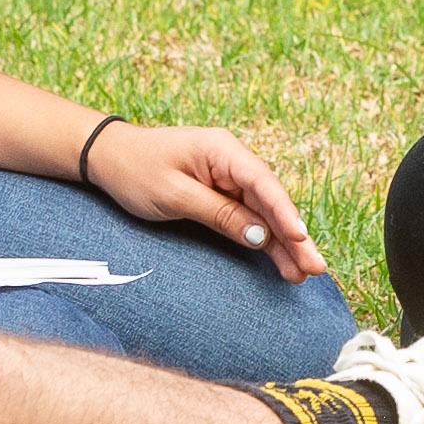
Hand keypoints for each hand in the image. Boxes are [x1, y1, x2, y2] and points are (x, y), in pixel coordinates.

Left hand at [90, 123, 323, 281]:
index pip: (263, 183)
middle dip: (294, 236)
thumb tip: (261, 236)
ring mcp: (228, 177)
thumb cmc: (136, 171)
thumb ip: (219, 214)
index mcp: (222, 150)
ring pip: (264, 213)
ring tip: (302, 274)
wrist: (108, 158)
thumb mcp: (175, 195)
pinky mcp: (222, 193)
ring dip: (283, 243)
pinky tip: (280, 260)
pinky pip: (249, 217)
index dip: (285, 213)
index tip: (301, 238)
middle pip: (271, 201)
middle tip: (314, 268)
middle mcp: (232, 161)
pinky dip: (263, 239)